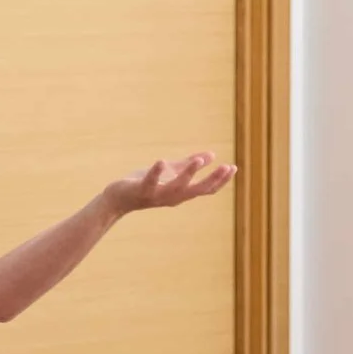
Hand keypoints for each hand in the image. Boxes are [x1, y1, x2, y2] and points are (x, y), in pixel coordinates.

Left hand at [105, 152, 235, 213]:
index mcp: (182, 192)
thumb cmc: (146, 185)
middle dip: (213, 179)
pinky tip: (161, 161)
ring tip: (197, 160)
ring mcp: (158, 195)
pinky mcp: (141, 190)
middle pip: (198, 190)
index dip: (221, 180)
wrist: (119, 198)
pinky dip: (156, 173)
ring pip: (177, 187)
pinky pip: (150, 183)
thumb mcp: (171, 172)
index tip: (233, 167)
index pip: (206, 188)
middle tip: (227, 167)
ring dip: (188, 174)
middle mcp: (173, 197)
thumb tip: (211, 154)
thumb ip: (189, 164)